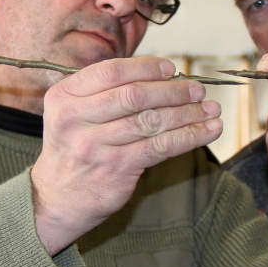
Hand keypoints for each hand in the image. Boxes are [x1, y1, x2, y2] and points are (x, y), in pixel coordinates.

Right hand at [30, 57, 222, 254]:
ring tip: (210, 109)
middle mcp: (76, 119)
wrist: (56, 199)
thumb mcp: (71, 113)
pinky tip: (208, 131)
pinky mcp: (117, 169)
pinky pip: (161, 147)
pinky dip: (189, 136)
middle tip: (197, 90)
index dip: (146, 67)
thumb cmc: (73, 149)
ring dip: (188, 113)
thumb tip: (160, 77)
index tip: (171, 69)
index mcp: (64, 97)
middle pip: (135, 96)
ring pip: (152, 121)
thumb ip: (104, 92)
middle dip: (173, 91)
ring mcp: (96, 145)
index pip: (111, 72)